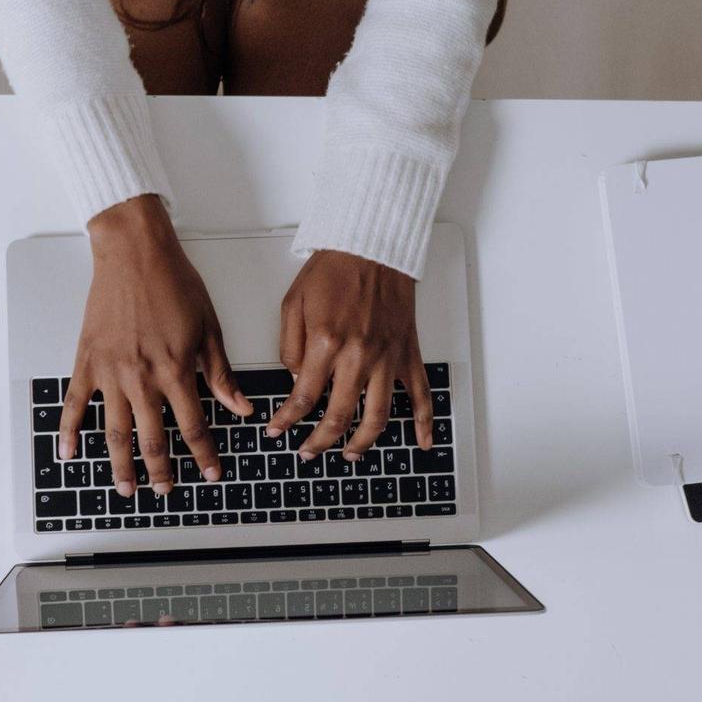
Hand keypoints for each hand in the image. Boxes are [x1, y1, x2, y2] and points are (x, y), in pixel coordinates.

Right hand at [57, 196, 253, 495]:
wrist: (134, 253)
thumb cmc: (172, 282)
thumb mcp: (209, 328)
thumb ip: (220, 374)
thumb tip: (240, 407)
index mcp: (175, 370)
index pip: (193, 426)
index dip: (203, 455)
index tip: (211, 473)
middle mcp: (141, 378)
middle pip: (151, 439)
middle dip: (161, 471)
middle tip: (165, 491)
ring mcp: (110, 372)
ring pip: (114, 432)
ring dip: (120, 465)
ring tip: (126, 488)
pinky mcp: (87, 361)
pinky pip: (75, 404)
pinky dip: (69, 431)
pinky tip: (68, 453)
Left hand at [263, 250, 434, 459]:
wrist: (372, 246)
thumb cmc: (334, 269)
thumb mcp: (293, 303)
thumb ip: (290, 347)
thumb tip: (295, 381)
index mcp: (327, 344)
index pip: (302, 397)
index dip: (286, 421)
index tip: (277, 432)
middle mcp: (359, 356)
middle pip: (339, 416)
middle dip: (318, 442)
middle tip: (307, 452)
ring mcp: (387, 359)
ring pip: (377, 416)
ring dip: (362, 443)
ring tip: (349, 455)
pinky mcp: (407, 354)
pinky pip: (420, 394)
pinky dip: (424, 422)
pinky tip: (421, 442)